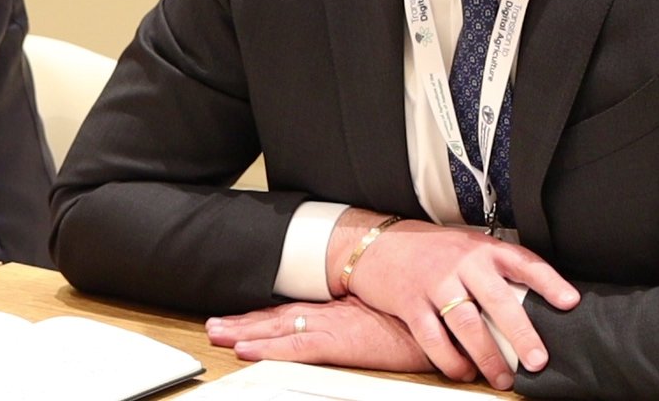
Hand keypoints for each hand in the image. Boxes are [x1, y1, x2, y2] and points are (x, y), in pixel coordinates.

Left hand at [206, 297, 429, 372]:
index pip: (293, 311)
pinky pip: (297, 347)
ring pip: (279, 329)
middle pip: (278, 318)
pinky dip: (270, 348)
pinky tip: (249, 350)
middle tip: (214, 326)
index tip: (239, 320)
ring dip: (247, 332)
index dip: (264, 317)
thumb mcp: (388, 316)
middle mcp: (331, 313)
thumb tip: (362, 324)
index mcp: (340, 309)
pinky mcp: (340, 342)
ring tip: (219, 334)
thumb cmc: (421, 318)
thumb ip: (370, 318)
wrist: (443, 315)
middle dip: (245, 323)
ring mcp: (333, 326)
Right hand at [329, 209, 580, 388]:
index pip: (523, 262)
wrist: (376, 243)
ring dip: (487, 357)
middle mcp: (461, 263)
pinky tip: (463, 371)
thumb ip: (495, 270)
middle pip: (497, 300)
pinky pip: (433, 338)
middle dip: (521, 333)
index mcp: (482, 248)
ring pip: (466, 324)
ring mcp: (434, 283)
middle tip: (537, 360)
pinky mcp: (410, 303)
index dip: (549, 282)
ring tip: (503, 378)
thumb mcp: (467, 247)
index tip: (570, 302)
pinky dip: (450, 360)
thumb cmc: (430, 250)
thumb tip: (533, 303)